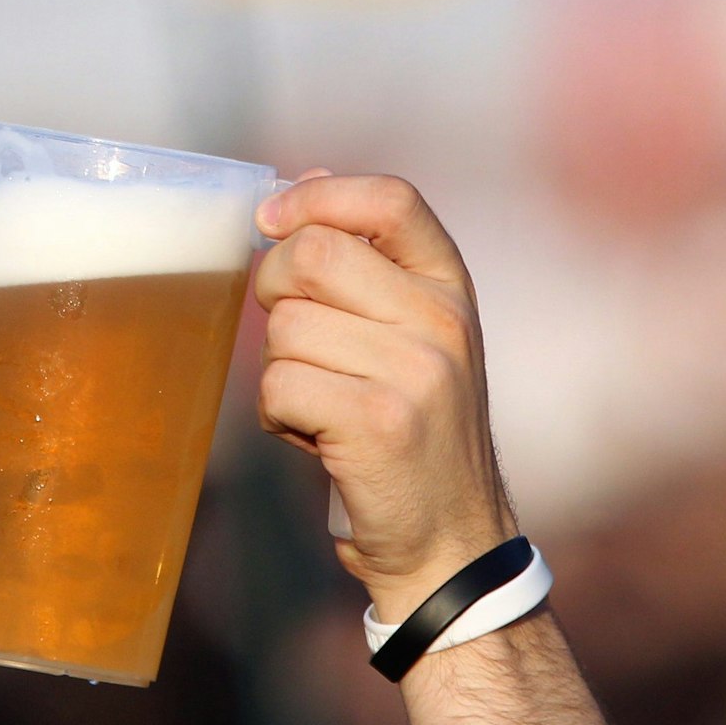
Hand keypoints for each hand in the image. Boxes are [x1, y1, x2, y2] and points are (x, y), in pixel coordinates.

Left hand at [253, 172, 516, 619]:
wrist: (450, 543)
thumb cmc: (410, 429)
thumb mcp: (410, 335)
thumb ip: (366, 262)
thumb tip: (306, 182)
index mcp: (452, 287)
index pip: (391, 199)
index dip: (319, 196)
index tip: (273, 219)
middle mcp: (444, 321)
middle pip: (312, 254)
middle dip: (274, 291)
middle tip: (294, 341)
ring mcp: (417, 372)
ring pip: (286, 326)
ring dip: (281, 368)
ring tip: (321, 404)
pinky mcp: (380, 423)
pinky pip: (279, 385)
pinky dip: (277, 415)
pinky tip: (315, 437)